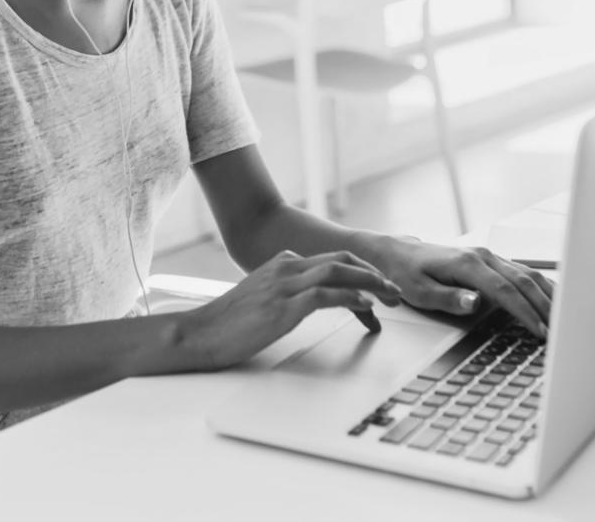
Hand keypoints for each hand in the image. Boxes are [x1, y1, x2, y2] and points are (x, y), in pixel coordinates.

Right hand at [174, 250, 402, 370]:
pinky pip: (324, 295)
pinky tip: (367, 306)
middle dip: (373, 272)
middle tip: (395, 290)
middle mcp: (285, 267)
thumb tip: (311, 301)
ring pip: (338, 272)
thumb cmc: (228, 323)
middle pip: (341, 259)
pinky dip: (350, 297)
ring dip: (370, 282)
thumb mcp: (262, 299)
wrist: (199, 333)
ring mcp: (284, 285)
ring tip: (391, 296)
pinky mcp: (282, 305)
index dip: (361, 271)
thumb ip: (286, 293)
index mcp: (282, 263)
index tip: (379, 286)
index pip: (332, 260)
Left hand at [376, 237, 553, 337]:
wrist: (397, 253)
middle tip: (562, 332)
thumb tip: (476, 302)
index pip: (506, 290)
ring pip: (528, 274)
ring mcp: (489, 256)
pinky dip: (541, 287)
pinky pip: (523, 272)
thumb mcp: (419, 292)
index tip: (541, 331)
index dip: (526, 312)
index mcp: (467, 263)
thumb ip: (449, 298)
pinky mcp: (491, 261)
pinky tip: (553, 300)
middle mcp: (483, 256)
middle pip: (524, 280)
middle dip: (545, 307)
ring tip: (566, 320)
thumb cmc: (406, 273)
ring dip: (548, 296)